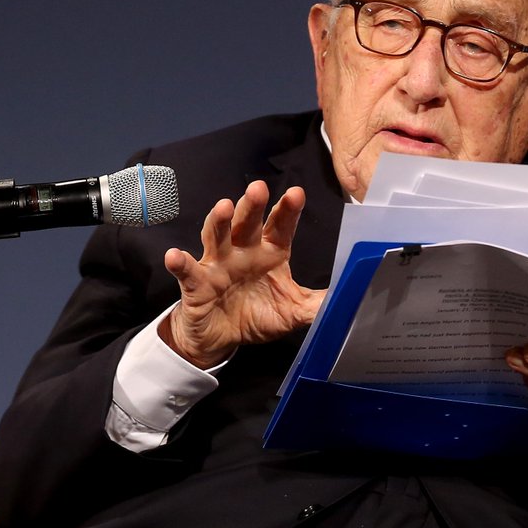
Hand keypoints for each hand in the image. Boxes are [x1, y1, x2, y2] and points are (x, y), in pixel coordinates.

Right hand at [160, 180, 325, 368]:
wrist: (219, 338)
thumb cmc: (256, 315)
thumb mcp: (292, 313)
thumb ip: (318, 305)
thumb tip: (351, 297)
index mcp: (269, 253)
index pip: (280, 227)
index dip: (287, 211)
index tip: (296, 194)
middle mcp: (243, 252)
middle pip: (247, 223)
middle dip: (252, 206)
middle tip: (258, 189)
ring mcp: (217, 265)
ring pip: (217, 237)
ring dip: (218, 222)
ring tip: (222, 207)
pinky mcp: (196, 284)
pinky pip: (187, 272)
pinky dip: (180, 263)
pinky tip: (175, 256)